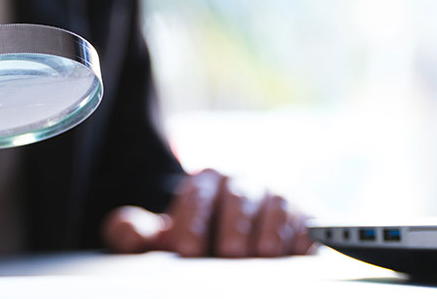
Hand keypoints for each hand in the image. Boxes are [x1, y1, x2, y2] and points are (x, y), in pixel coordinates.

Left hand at [102, 169, 313, 257]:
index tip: (185, 249)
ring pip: (277, 205)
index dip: (191, 220)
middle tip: (227, 253)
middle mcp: (243, 182)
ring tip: (262, 255)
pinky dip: (303, 236)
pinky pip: (310, 220)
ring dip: (270, 230)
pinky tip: (295, 254)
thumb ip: (136, 233)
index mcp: (205, 181)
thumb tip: (126, 231)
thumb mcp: (164, 237)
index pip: (197, 194)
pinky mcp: (308, 215)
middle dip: (233, 225)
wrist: (237, 240)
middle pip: (239, 197)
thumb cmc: (198, 238)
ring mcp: (278, 195)